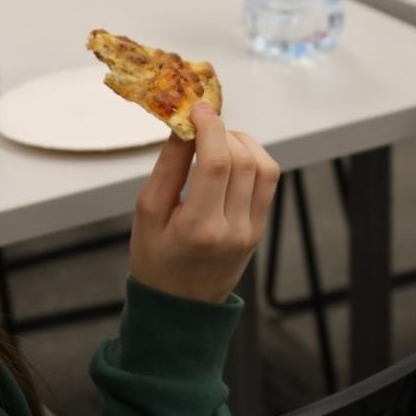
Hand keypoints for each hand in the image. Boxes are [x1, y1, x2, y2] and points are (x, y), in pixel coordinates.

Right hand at [128, 103, 280, 303]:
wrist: (180, 307)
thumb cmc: (155, 259)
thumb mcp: (147, 212)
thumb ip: (168, 166)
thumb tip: (185, 126)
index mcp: (198, 228)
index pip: (218, 163)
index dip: (210, 127)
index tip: (197, 108)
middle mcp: (232, 230)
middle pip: (244, 160)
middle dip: (224, 131)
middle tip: (202, 122)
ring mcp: (251, 231)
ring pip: (264, 167)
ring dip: (243, 142)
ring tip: (218, 139)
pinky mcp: (260, 229)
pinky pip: (268, 182)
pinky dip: (254, 159)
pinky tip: (232, 157)